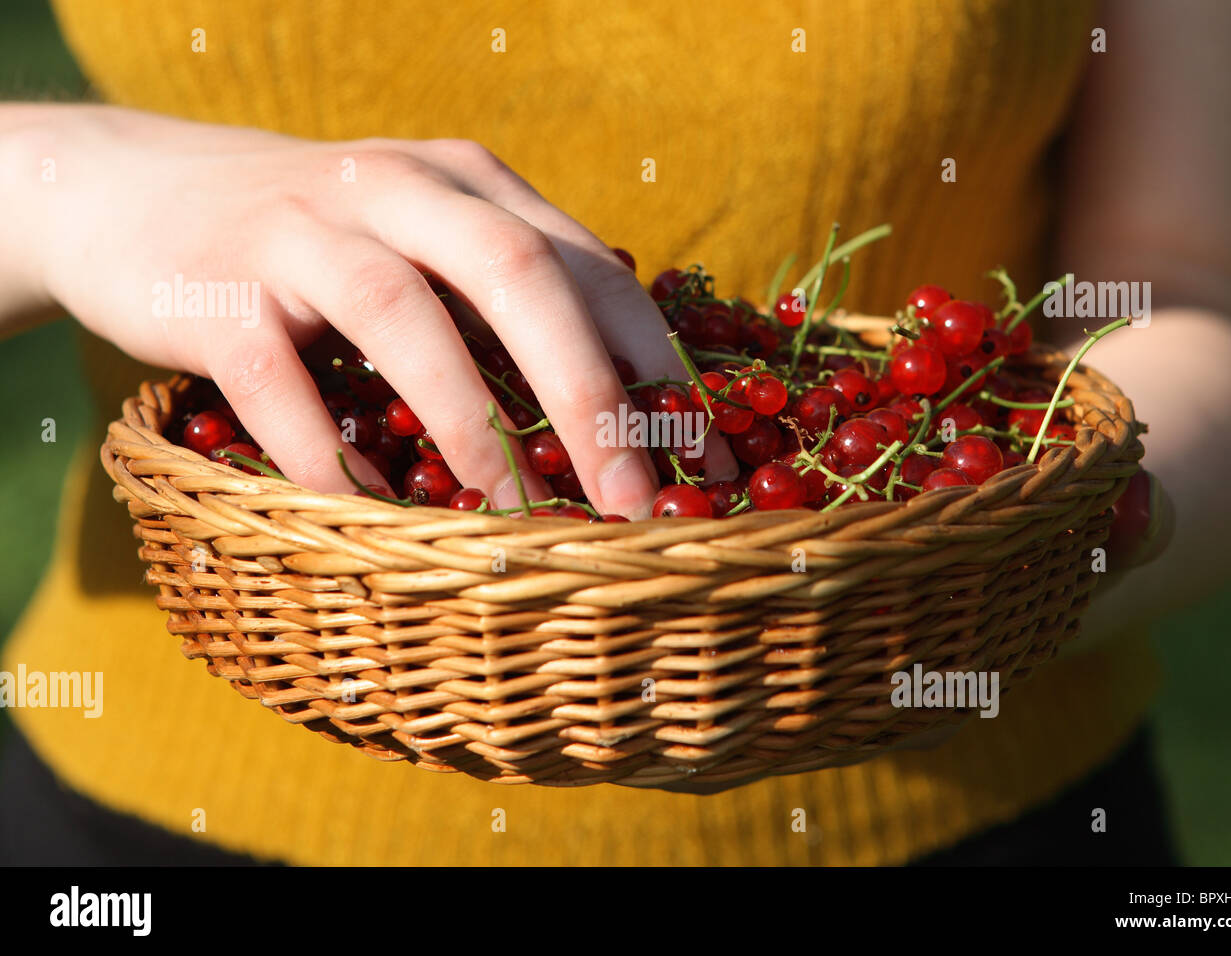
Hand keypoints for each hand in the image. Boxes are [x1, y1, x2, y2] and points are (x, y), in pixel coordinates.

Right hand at [2, 105, 735, 515]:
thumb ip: (515, 304)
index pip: (594, 271)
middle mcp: (400, 189)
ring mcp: (303, 230)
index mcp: (472, 185)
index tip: (707, 462)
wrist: (139, 193)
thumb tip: (632, 409)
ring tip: (517, 516)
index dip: (660, 369)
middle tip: (633, 500)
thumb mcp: (429, 247)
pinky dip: (330, 452)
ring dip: (473, 425)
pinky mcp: (218, 289)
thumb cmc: (319, 248)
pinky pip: (280, 381)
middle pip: (520, 277)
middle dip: (590, 395)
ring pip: (405, 315)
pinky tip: (371, 506)